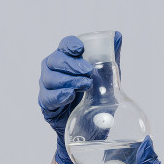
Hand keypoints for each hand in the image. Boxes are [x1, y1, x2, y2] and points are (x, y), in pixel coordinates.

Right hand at [39, 32, 122, 163]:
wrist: (91, 128)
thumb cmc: (96, 98)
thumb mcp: (107, 79)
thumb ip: (111, 58)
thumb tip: (117, 35)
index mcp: (67, 59)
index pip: (64, 46)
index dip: (70, 45)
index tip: (80, 49)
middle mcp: (53, 70)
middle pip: (54, 60)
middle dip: (72, 64)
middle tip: (88, 71)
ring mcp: (47, 87)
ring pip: (50, 78)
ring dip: (68, 80)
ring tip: (85, 85)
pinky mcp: (46, 105)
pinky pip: (47, 98)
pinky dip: (59, 96)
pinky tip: (70, 96)